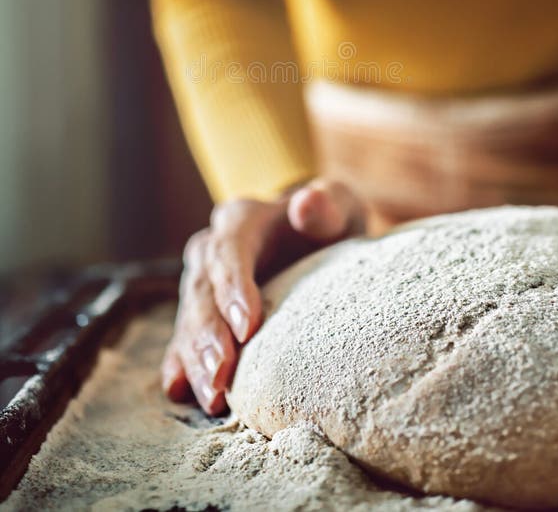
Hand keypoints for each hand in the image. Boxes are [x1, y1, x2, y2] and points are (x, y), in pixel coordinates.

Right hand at [161, 178, 365, 413]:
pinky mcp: (201, 315)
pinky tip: (179, 390)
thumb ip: (325, 205)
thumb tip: (306, 204)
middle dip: (208, 335)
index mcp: (240, 220)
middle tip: (221, 374)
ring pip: (190, 320)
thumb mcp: (336, 207)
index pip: (229, 250)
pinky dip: (180, 364)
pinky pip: (183, 338)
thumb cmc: (326, 223)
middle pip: (203, 291)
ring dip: (196, 358)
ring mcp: (202, 285)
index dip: (233, 286)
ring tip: (211, 395)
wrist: (313, 237)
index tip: (246, 327)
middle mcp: (211, 250)